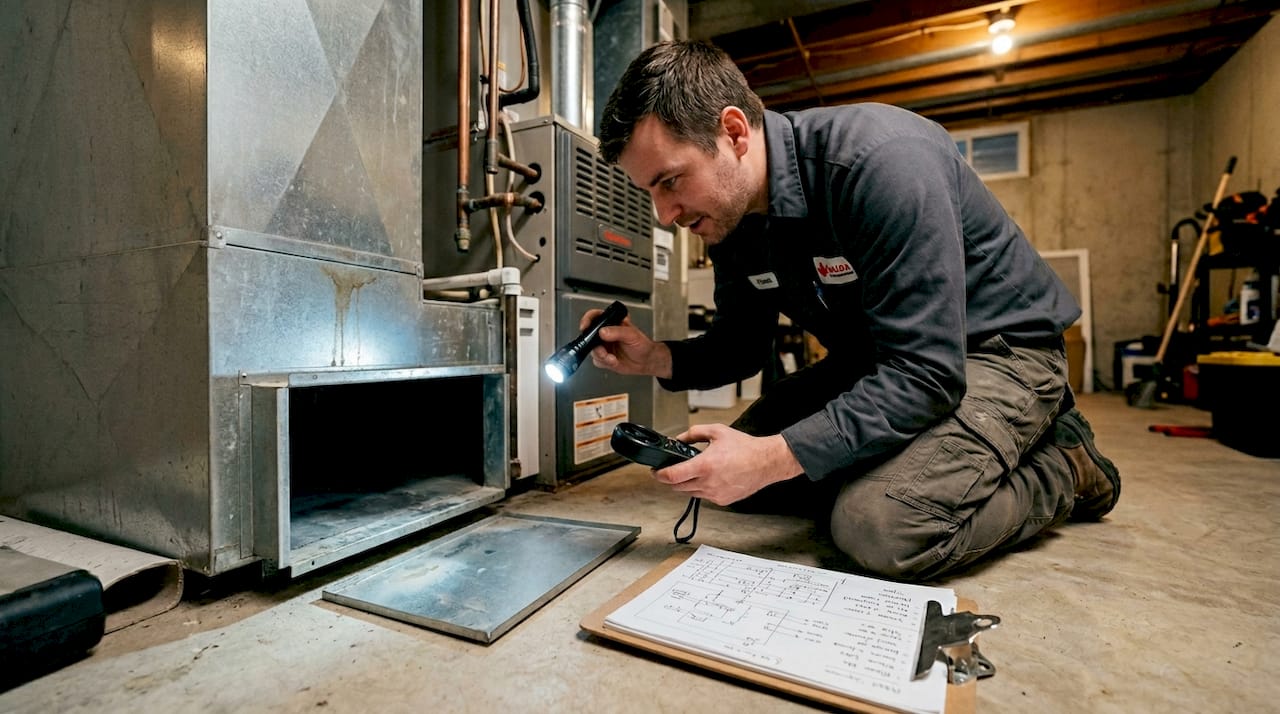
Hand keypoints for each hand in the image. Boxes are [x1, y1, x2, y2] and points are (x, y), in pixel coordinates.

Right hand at [579, 309, 672, 378]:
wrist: (646, 361)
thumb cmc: (642, 344)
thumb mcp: (632, 334)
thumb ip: (617, 332)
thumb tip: (603, 331)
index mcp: (612, 322)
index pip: (595, 316)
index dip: (587, 320)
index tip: (585, 327)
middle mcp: (605, 333)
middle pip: (589, 336)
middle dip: (594, 345)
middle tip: (602, 350)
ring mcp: (604, 346)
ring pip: (592, 350)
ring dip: (601, 356)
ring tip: (612, 358)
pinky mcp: (604, 357)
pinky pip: (597, 361)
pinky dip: (605, 362)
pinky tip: (614, 361)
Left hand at [652, 424, 803, 505]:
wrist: (766, 463)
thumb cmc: (745, 448)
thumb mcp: (717, 432)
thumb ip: (694, 433)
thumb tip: (679, 439)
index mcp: (705, 466)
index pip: (672, 476)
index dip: (659, 474)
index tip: (655, 471)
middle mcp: (708, 483)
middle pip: (677, 487)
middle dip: (670, 479)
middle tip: (670, 470)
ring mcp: (715, 494)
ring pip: (689, 493)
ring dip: (685, 484)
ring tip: (692, 472)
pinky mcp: (722, 500)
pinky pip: (703, 496)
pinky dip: (700, 488)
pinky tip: (708, 478)